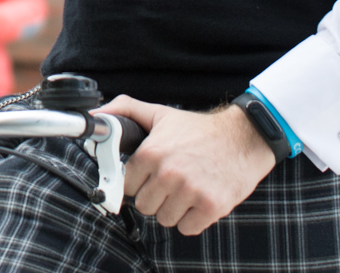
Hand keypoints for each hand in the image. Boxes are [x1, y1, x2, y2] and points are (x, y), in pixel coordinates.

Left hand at [100, 96, 275, 235]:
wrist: (243, 138)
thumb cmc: (199, 129)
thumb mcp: (159, 114)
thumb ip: (125, 110)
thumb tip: (97, 114)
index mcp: (151, 154)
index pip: (128, 186)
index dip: (138, 182)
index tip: (149, 176)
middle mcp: (169, 174)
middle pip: (144, 206)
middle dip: (155, 197)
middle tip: (169, 183)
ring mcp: (190, 192)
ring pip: (165, 219)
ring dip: (173, 209)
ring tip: (185, 190)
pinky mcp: (211, 207)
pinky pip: (187, 228)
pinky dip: (192, 220)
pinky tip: (197, 201)